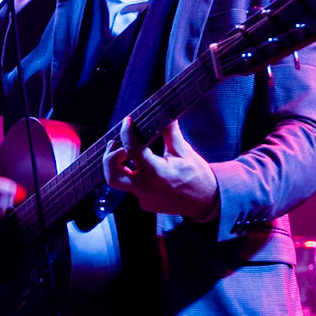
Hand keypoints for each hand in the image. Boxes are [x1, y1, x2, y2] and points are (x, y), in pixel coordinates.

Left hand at [102, 117, 218, 222]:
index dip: (126, 133)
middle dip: (109, 157)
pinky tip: (142, 167)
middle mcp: (146, 188)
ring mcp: (144, 198)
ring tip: (123, 153)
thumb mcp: (184, 151)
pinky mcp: (145, 203)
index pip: (132, 150)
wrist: (207, 201)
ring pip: (119, 182)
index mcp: (157, 173)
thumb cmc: (197, 175)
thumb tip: (164, 112)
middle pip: (113, 176)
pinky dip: (133, 175)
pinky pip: (132, 187)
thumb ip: (170, 132)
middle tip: (116, 144)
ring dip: (118, 166)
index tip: (127, 122)